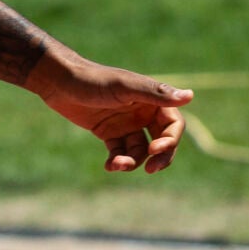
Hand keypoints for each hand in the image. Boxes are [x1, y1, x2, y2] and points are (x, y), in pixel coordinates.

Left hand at [34, 61, 191, 173]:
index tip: (155, 150)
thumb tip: (190, 96)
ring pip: (140, 151)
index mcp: (150, 99)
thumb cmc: (92, 80)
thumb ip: (155, 94)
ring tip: (117, 165)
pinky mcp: (108, 132)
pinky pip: (120, 153)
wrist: (58, 81)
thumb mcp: (124, 86)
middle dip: (159, 157)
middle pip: (162, 141)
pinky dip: (118, 162)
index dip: (170, 140)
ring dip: (133, 162)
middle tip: (150, 170)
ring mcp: (125, 123)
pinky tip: (109, 166)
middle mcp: (141, 112)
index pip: (173, 125)